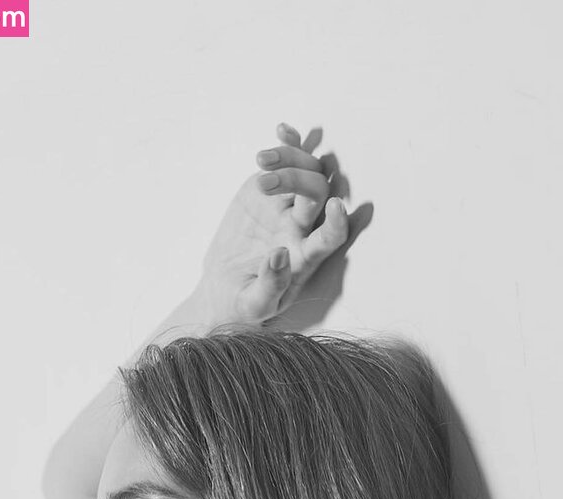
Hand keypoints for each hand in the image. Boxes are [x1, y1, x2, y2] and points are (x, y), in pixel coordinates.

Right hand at [191, 122, 357, 324]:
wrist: (224, 288)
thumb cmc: (244, 304)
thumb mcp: (254, 305)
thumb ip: (270, 284)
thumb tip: (280, 254)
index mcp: (305, 258)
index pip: (331, 238)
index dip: (337, 224)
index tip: (335, 208)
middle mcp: (303, 228)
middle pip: (317, 193)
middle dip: (296, 181)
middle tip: (263, 184)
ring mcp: (288, 206)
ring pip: (306, 171)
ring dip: (290, 159)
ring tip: (261, 160)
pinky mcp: (269, 191)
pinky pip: (288, 160)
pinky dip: (290, 143)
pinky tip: (283, 129)